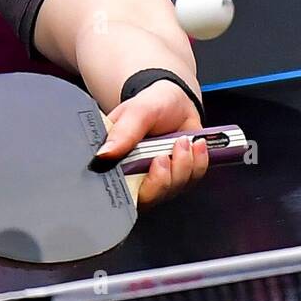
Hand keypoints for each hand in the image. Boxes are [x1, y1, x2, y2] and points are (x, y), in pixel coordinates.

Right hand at [96, 80, 208, 208]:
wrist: (177, 101)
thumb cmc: (151, 104)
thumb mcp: (136, 111)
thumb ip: (122, 133)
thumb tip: (104, 155)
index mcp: (115, 161)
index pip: (116, 190)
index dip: (133, 189)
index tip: (151, 165)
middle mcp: (133, 175)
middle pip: (146, 199)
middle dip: (162, 180)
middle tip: (164, 155)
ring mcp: (157, 178)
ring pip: (170, 191)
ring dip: (182, 167)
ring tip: (182, 141)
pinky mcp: (178, 178)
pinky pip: (191, 182)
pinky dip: (197, 164)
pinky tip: (195, 145)